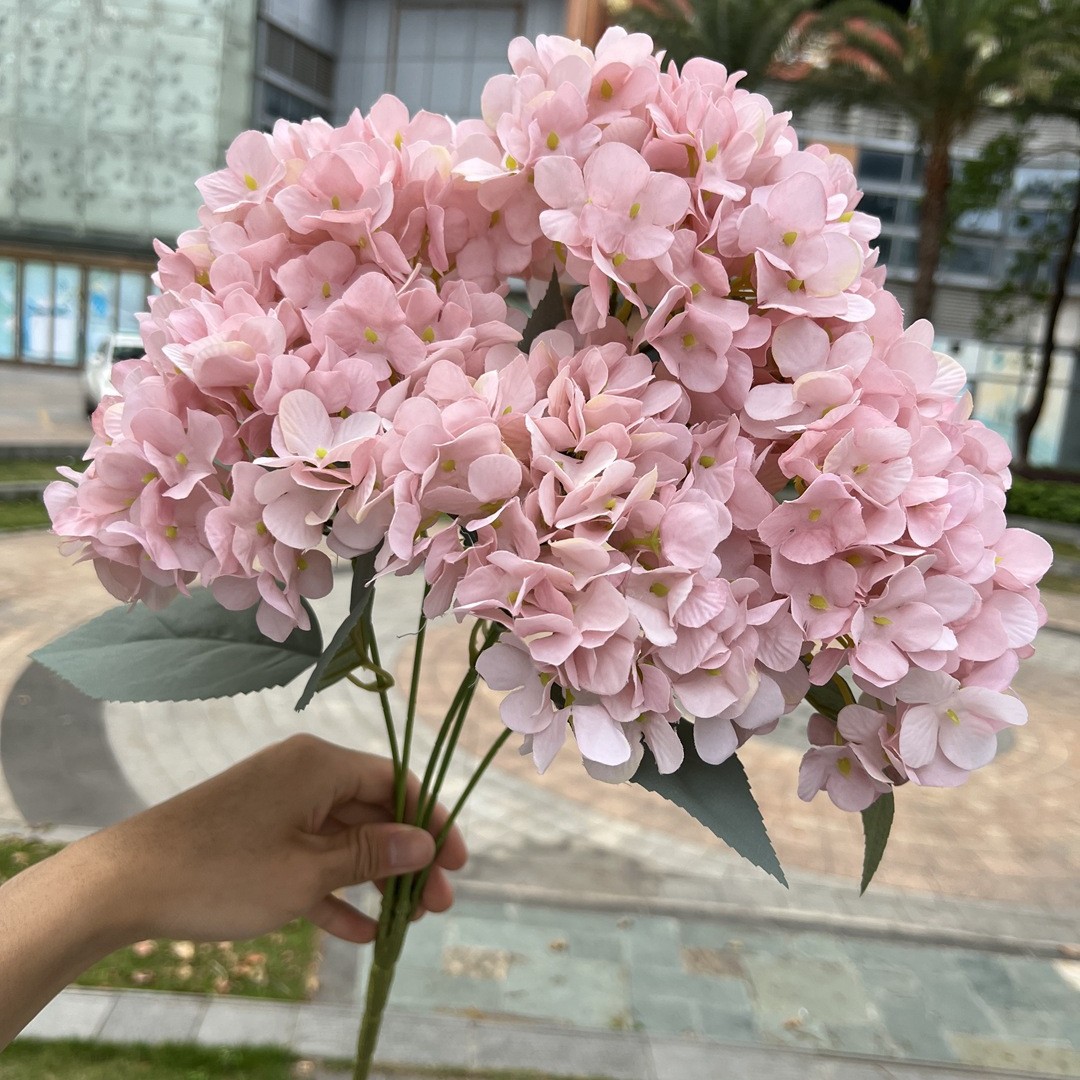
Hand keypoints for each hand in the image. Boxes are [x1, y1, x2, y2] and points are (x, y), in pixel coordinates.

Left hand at [90, 734, 466, 944]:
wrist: (124, 885)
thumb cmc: (221, 872)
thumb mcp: (307, 871)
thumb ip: (370, 856)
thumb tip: (424, 844)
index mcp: (320, 765)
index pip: (396, 781)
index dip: (432, 820)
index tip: (458, 863)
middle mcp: (303, 775)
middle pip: (373, 811)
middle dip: (408, 858)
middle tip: (439, 905)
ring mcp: (278, 806)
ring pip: (344, 838)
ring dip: (376, 878)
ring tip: (409, 921)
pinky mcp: (257, 836)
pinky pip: (309, 858)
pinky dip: (334, 890)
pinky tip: (361, 932)